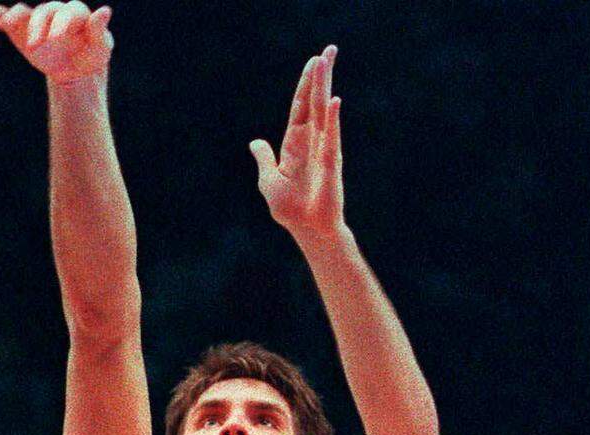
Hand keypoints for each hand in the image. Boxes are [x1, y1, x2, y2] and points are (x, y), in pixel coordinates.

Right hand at [0, 1, 113, 84]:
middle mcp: (54, 11)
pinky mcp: (20, 30)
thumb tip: (105, 10)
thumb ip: (100, 31)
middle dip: (40, 28)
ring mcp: (36, 20)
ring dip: (17, 20)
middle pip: (45, 12)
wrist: (75, 71)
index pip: (68, 12)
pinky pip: (3, 16)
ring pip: (24, 13)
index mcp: (75, 14)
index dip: (61, 24)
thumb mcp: (100, 49)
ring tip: (8, 26)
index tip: (57, 40)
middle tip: (38, 47)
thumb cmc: (91, 57)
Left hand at [249, 45, 344, 240]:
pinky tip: (334, 101)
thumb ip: (264, 158)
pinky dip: (333, 120)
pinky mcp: (330, 164)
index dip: (306, 84)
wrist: (308, 229)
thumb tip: (256, 142)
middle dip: (321, 76)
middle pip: (316, 102)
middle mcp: (312, 142)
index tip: (314, 61)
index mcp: (295, 143)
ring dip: (325, 87)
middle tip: (329, 50)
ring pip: (324, 112)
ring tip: (329, 63)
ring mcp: (323, 150)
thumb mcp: (269, 180)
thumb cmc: (290, 209)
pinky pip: (331, 138)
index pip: (301, 107)